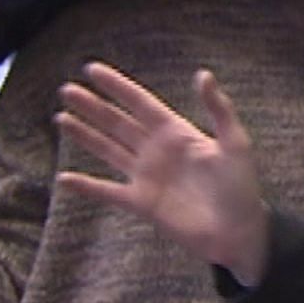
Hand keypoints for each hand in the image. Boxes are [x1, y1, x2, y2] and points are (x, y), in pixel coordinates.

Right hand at [55, 64, 271, 283]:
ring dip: (85, 135)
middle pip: (117, 122)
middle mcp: (157, 150)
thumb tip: (203, 74)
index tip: (92, 69)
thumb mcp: (234, 142)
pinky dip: (86, 186)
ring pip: (108, 150)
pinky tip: (64, 179)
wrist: (239, 232)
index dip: (117, 86)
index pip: (140, 102)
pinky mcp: (142, 203)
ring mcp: (147, 176)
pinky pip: (108, 192)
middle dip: (93, 106)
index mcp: (177, 132)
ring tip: (62, 118)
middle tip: (66, 90)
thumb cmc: (242, 187)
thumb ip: (217, 109)